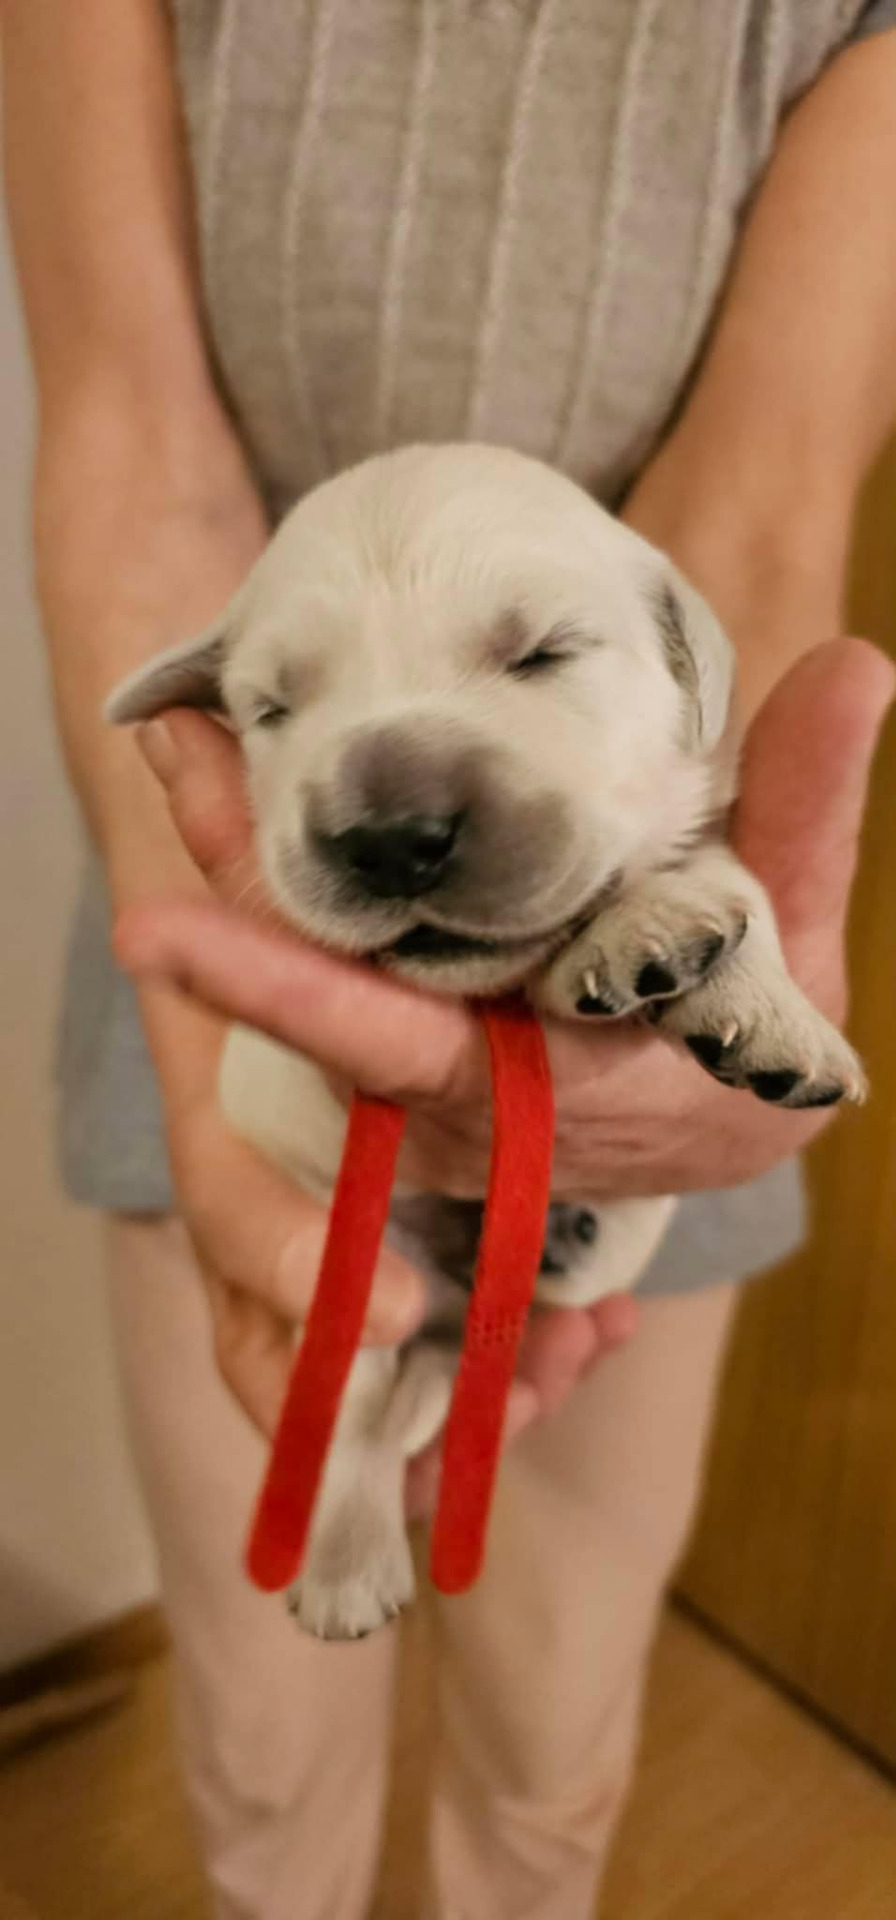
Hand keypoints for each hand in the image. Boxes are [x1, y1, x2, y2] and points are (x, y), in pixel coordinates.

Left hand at [116, 639, 892, 1462]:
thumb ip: (809, 813)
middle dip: (231, 880)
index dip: (281, 992)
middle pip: (308, 993)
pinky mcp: (401, 1041)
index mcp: (537, 1088)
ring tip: (185, 728)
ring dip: (240, 855)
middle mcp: (445, 1093)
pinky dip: (272, 873)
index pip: (387, 1043)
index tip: (165, 931)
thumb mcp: (793, 936)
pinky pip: (321, 956)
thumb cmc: (752, 1040)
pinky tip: (230, 769)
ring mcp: (410, 1072)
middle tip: (170, 738)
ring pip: (303, 969)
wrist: (718, 1125)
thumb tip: (857, 667)